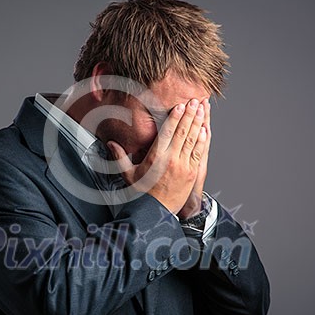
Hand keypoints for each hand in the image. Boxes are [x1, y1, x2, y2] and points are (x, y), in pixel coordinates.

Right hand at [107, 98, 207, 213]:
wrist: (156, 213)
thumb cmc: (141, 195)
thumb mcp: (128, 174)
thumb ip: (120, 157)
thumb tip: (109, 143)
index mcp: (155, 157)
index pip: (167, 132)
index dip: (175, 117)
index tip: (180, 106)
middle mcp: (171, 160)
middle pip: (182, 132)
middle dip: (190, 115)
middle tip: (195, 100)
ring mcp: (183, 166)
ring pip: (193, 140)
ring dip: (198, 123)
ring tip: (202, 109)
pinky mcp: (192, 173)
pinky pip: (198, 153)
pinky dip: (202, 140)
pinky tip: (205, 130)